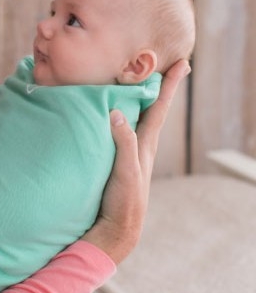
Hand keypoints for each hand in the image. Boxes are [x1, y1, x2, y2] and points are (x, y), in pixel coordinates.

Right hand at [81, 59, 190, 263]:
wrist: (116, 228)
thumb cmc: (124, 201)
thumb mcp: (126, 172)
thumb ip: (123, 143)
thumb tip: (117, 112)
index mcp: (145, 143)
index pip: (159, 108)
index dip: (169, 86)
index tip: (181, 64)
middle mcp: (139, 144)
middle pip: (151, 108)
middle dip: (156, 86)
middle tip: (158, 63)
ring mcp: (128, 152)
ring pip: (135, 118)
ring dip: (138, 99)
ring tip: (135, 81)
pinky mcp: (115, 159)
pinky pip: (120, 130)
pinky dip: (119, 116)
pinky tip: (110, 113)